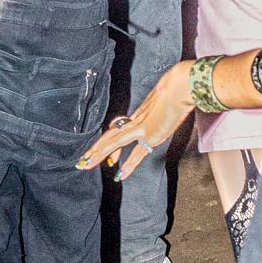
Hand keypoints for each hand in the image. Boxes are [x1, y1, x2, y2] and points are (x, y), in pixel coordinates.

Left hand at [76, 59, 195, 177]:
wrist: (178, 88)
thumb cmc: (175, 91)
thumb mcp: (163, 102)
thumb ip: (159, 109)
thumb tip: (164, 112)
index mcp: (138, 116)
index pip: (117, 131)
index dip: (108, 143)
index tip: (105, 156)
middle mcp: (136, 122)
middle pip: (110, 136)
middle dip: (96, 149)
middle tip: (83, 161)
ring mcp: (142, 129)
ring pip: (115, 142)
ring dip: (100, 154)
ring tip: (87, 165)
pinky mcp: (152, 135)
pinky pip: (137, 153)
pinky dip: (129, 165)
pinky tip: (121, 175)